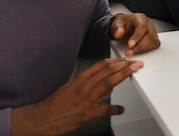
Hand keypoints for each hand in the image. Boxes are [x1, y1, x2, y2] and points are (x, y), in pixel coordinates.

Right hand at [10, 58, 143, 135]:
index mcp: (80, 80)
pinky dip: (115, 109)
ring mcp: (86, 99)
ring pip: (109, 83)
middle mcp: (84, 87)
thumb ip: (89, 85)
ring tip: (134, 71)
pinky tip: (122, 109)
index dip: (116, 61)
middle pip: (108, 71)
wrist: (42, 119)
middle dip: (124, 65)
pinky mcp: (88, 113)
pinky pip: (105, 109)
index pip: (101, 65)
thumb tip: (108, 86)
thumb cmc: (55, 105)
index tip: (125, 59)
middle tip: (136, 62)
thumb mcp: (71, 89)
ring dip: (124, 75)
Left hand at [110, 13, 159, 57]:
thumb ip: (118, 28)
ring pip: (153, 41)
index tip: (130, 45)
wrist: (125, 28)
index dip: (137, 37)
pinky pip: (155, 44)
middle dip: (139, 46)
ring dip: (142, 49)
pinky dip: (147, 49)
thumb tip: (119, 34)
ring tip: (132, 52)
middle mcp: (149, 23)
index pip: (142, 27)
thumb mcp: (117, 24)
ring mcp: (153, 30)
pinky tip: (139, 50)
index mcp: (140, 18)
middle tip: (129, 52)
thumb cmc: (123, 25)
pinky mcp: (154, 38)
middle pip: (149, 35)